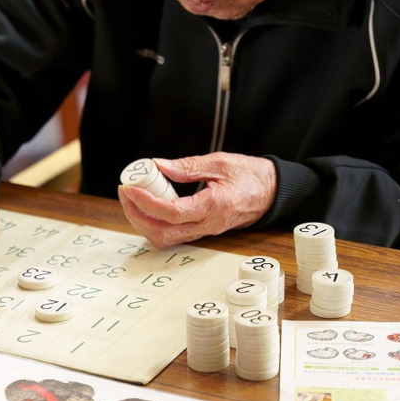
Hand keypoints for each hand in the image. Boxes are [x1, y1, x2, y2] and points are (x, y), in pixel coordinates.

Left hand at [117, 153, 275, 248]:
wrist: (272, 192)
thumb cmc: (250, 175)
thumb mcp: (219, 162)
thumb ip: (187, 166)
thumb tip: (157, 166)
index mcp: (214, 206)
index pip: (172, 212)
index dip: (146, 202)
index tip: (130, 188)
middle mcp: (208, 224)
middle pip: (162, 233)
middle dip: (137, 215)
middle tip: (126, 193)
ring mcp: (204, 231)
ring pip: (164, 238)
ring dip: (143, 221)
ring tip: (134, 198)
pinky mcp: (200, 231)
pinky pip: (172, 234)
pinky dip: (153, 223)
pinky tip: (148, 205)